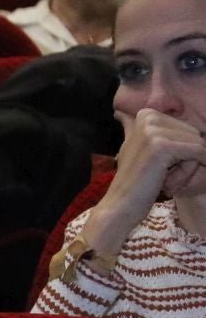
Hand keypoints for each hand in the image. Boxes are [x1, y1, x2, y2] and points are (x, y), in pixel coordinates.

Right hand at [84, 108, 205, 255]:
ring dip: (187, 166)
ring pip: (198, 144)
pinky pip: (199, 152)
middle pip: (194, 134)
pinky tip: (166, 180)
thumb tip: (120, 113)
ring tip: (161, 176)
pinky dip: (189, 171)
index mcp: (145, 115)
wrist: (121, 204)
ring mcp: (153, 131)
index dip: (181, 148)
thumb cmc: (134, 180)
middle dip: (186, 156)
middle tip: (159, 171)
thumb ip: (132, 128)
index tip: (158, 161)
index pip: (187, 128)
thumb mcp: (134, 146)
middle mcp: (148, 118)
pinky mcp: (162, 146)